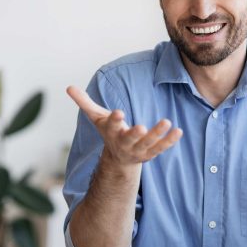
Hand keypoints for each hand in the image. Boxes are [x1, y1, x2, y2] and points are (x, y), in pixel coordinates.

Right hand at [66, 86, 182, 165]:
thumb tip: (68, 87)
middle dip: (134, 134)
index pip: (111, 126)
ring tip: (168, 122)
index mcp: (111, 133)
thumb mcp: (97, 118)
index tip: (118, 112)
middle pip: (130, 139)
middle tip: (141, 127)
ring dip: (158, 134)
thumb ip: (85, 103)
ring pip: (148, 144)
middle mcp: (124, 143)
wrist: (119, 159)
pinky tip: (178, 131)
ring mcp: (138, 150)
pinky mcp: (150, 153)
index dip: (114, 120)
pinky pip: (161, 148)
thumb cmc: (109, 132)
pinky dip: (170, 141)